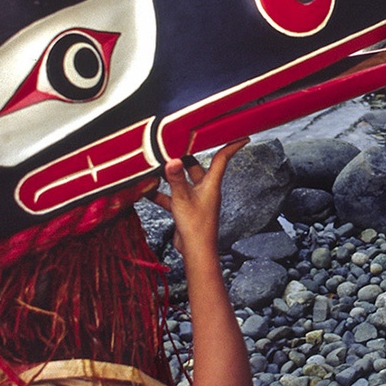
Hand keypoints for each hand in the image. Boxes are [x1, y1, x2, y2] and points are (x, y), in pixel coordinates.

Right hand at [148, 138, 247, 258]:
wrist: (196, 252)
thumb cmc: (196, 228)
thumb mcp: (182, 199)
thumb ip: (176, 179)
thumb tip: (172, 160)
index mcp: (211, 184)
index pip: (222, 158)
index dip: (231, 144)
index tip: (239, 133)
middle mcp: (205, 189)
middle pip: (197, 167)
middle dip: (186, 157)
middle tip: (175, 144)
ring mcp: (195, 199)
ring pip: (183, 182)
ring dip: (171, 176)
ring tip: (156, 166)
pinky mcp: (185, 209)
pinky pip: (173, 197)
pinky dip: (161, 194)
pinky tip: (147, 190)